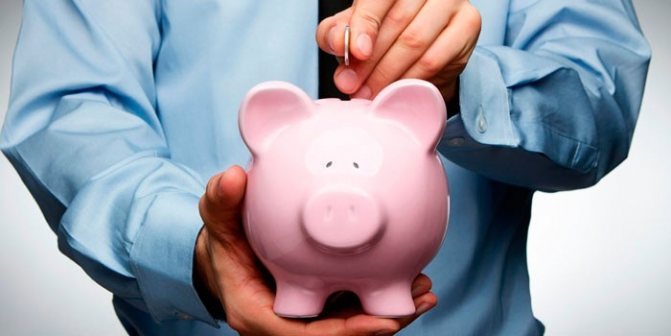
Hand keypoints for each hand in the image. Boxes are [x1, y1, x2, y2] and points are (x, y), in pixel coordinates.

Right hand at [195, 166, 437, 334]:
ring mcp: (307, 317)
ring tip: (424, 290)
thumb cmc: (224, 244)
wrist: (228, 255)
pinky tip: (411, 280)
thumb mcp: (218, 223)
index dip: (346, 333)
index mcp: (259, 315)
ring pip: (353, 325)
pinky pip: (354, 310)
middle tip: (420, 297)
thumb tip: (232, 177)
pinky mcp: (321, 305)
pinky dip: (381, 298)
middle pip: (341, 335)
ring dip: (391, 312)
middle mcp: (287, 324)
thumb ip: (221, 203)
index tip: (381, 321)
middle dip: (383, 322)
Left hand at [317, 0, 480, 101]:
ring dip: (389, 75)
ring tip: (371, 94)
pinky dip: (412, 79)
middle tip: (355, 87)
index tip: (355, 53)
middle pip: (396, 22)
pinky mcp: (468, 23)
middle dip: (371, 61)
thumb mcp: (352, 32)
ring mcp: (451, 0)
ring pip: (416, 42)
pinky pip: (436, 58)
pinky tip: (398, 91)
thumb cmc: (382, 35)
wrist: (422, 52)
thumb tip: (336, 43)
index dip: (363, 25)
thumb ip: (335, 34)